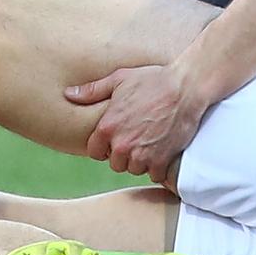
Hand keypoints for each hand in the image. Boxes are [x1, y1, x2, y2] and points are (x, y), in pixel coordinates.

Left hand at [65, 64, 207, 183]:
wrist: (186, 88)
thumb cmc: (153, 80)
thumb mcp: (120, 79)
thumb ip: (92, 91)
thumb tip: (68, 94)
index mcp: (107, 127)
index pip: (95, 152)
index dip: (106, 145)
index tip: (118, 137)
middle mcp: (122, 145)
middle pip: (116, 164)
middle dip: (125, 154)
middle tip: (138, 138)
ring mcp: (142, 155)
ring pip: (135, 170)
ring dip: (142, 161)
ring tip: (151, 142)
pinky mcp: (162, 161)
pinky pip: (154, 175)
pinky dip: (159, 166)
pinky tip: (164, 149)